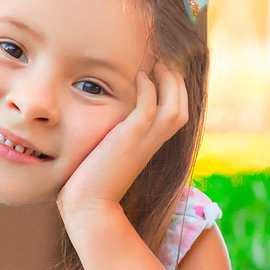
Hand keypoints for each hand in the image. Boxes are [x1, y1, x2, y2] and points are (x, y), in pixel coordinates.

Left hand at [57, 62, 189, 219]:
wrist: (87, 205)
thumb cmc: (91, 182)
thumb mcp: (109, 154)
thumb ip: (114, 138)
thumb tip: (104, 128)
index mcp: (150, 146)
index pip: (176, 116)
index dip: (175, 94)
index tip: (164, 75)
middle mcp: (152, 144)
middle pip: (182, 109)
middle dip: (178, 84)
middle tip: (165, 63)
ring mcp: (143, 142)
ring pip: (174, 108)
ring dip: (169, 83)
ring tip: (157, 65)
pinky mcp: (129, 139)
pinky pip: (149, 109)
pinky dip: (149, 90)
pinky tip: (140, 77)